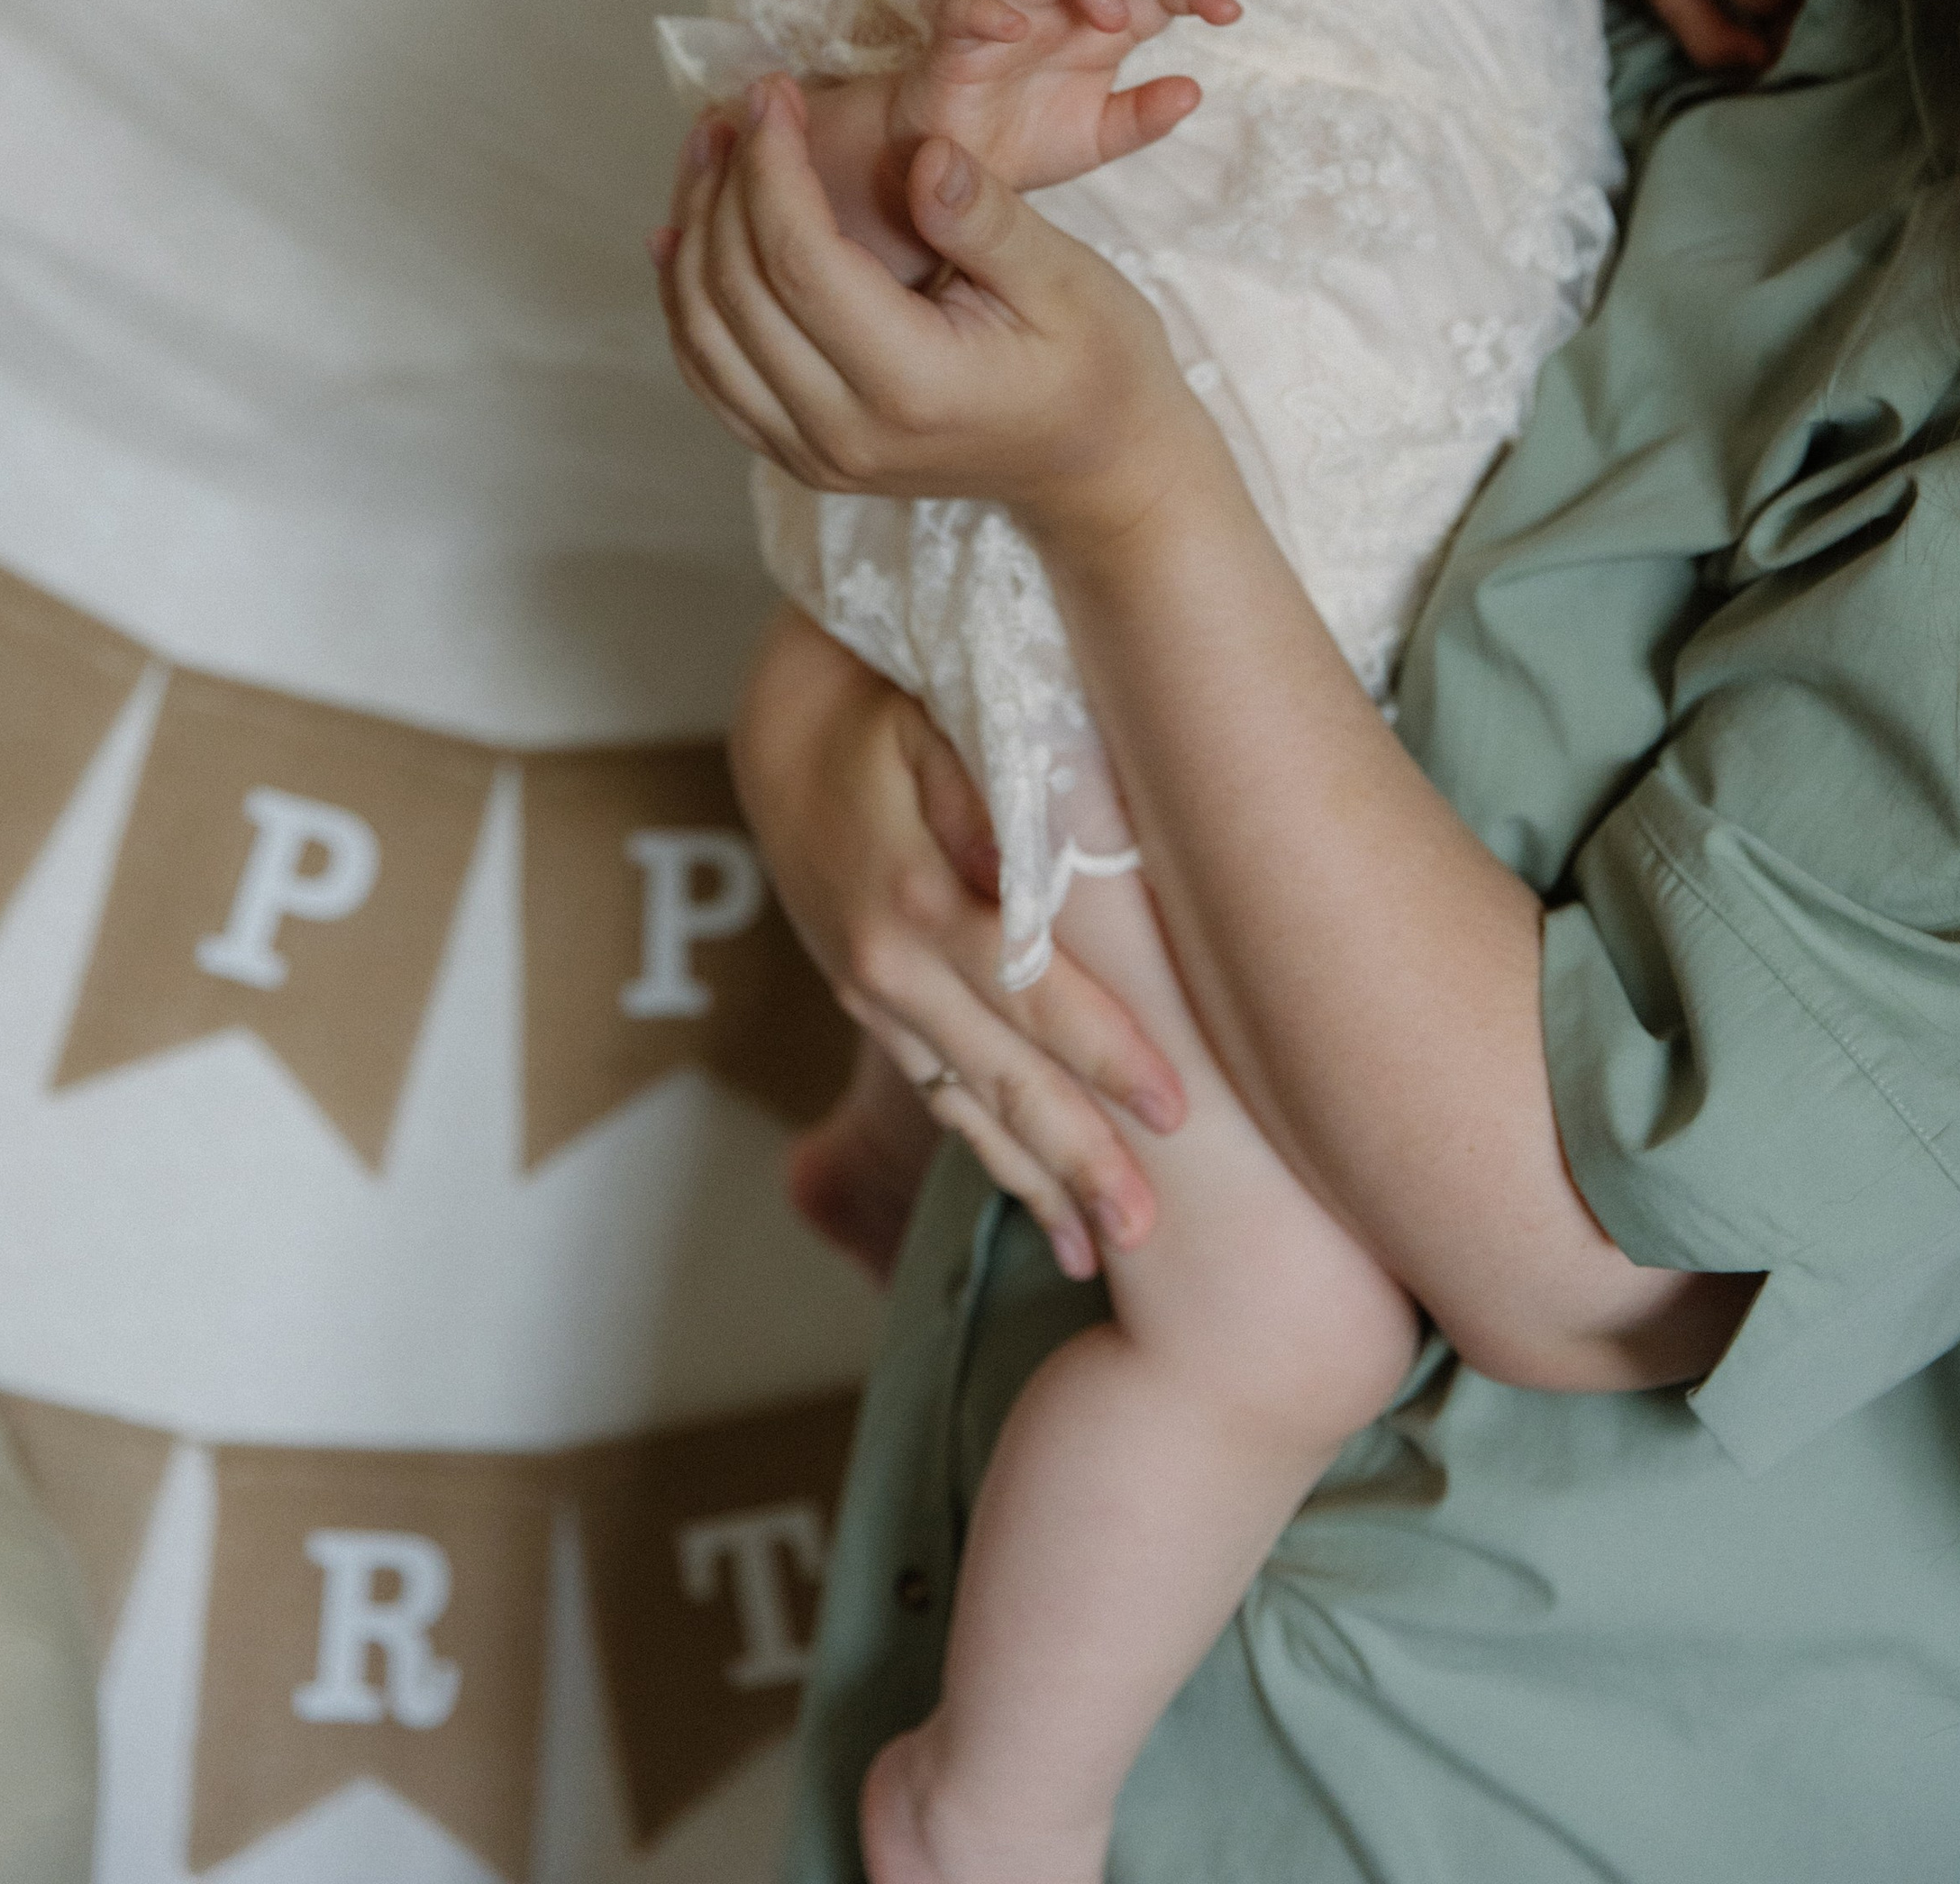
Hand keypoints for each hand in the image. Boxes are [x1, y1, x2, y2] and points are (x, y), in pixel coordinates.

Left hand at [654, 75, 1216, 542]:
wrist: (1097, 470)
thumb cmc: (1097, 366)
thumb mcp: (1067, 279)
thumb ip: (987, 218)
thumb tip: (924, 152)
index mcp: (912, 384)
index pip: (799, 261)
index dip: (773, 166)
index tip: (773, 93)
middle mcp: (845, 432)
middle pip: (736, 294)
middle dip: (725, 186)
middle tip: (741, 108)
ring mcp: (815, 456)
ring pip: (704, 337)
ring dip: (693, 234)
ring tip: (710, 151)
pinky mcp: (802, 457)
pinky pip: (713, 376)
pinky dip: (688, 300)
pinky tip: (685, 233)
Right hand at [732, 609, 1184, 1272]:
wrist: (786, 731)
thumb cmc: (891, 706)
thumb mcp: (941, 720)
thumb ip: (994, 787)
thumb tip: (1046, 856)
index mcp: (914, 900)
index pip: (1027, 994)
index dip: (1101, 1054)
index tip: (1173, 1110)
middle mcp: (888, 967)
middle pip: (997, 1078)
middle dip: (1074, 1160)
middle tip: (1148, 1234)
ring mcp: (874, 997)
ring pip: (962, 1105)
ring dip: (1031, 1180)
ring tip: (1096, 1252)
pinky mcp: (871, 1008)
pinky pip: (937, 1093)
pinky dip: (988, 1151)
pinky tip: (1035, 1201)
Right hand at [892, 0, 1240, 192]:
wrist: (956, 171)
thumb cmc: (1025, 137)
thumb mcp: (1099, 138)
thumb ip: (1143, 117)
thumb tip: (1194, 91)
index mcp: (1102, 26)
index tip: (1229, 11)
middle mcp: (1061, 8)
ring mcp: (1009, 15)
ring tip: (1116, 17)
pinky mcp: (956, 40)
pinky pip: (964, 7)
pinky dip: (987, 10)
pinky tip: (1016, 30)